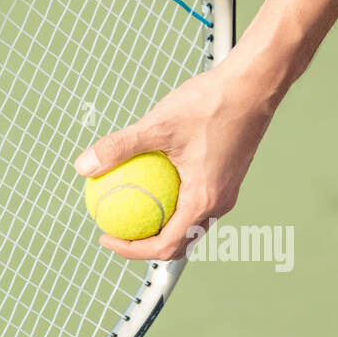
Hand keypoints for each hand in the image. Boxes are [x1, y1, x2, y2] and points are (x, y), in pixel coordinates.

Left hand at [74, 58, 275, 261]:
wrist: (253, 86)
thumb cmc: (211, 103)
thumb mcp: (158, 125)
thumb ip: (121, 147)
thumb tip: (84, 166)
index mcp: (204, 200)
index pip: (165, 245)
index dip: (131, 249)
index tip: (106, 236)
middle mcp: (219, 204)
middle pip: (179, 243)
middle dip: (144, 244)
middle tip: (115, 228)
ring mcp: (226, 193)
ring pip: (189, 224)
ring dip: (160, 225)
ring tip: (131, 207)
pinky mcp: (226, 178)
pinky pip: (196, 203)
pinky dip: (172, 204)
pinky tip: (152, 180)